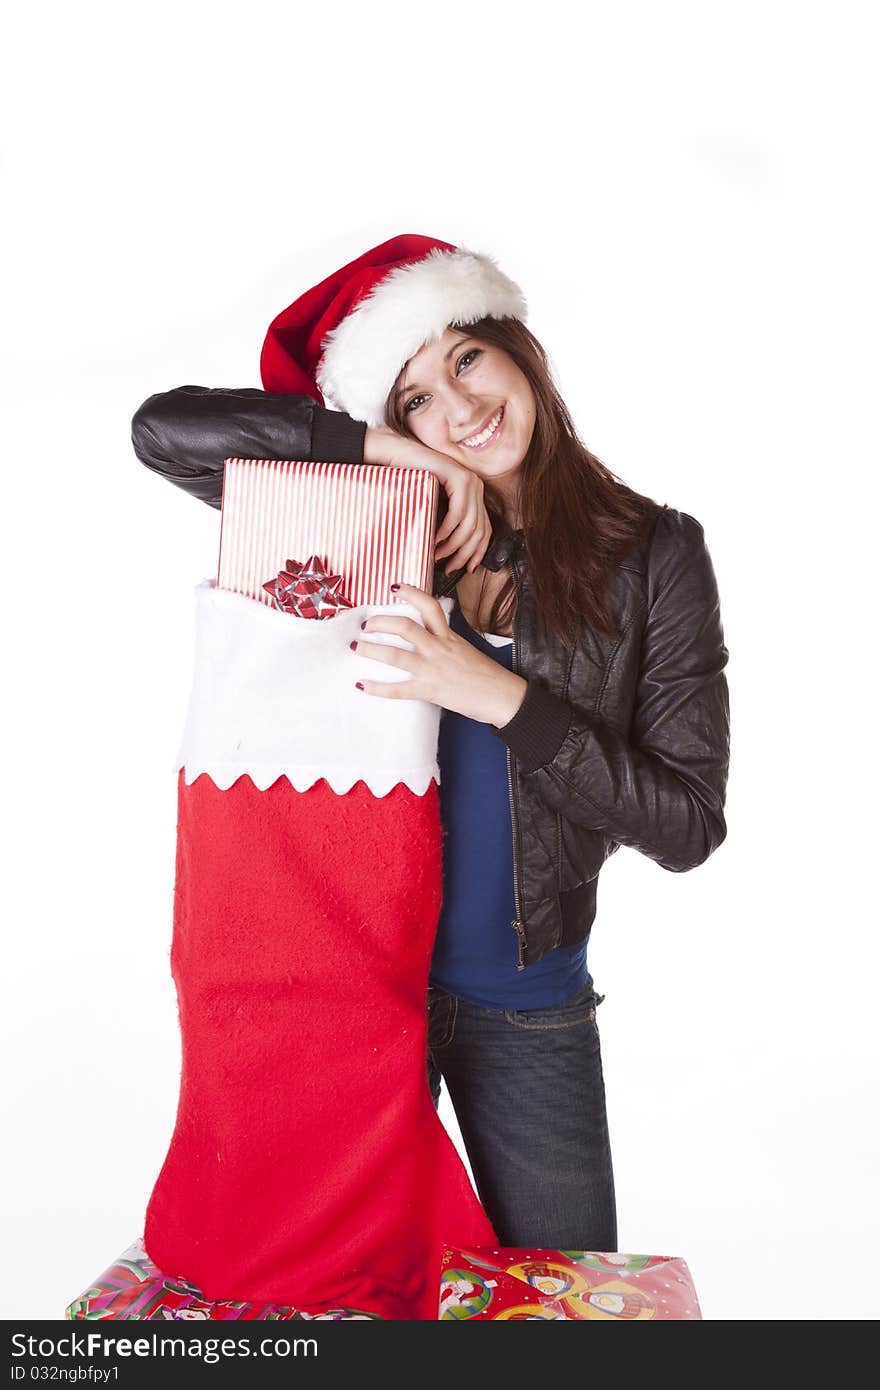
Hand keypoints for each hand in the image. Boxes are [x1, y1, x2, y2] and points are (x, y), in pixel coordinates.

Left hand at [351, 584, 527, 725]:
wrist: (501, 696)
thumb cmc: (486, 675)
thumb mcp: (465, 649)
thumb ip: (446, 641)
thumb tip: (428, 638)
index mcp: (448, 636)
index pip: (430, 606)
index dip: (411, 593)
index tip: (394, 587)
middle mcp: (438, 648)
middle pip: (404, 627)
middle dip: (380, 622)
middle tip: (366, 624)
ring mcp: (432, 669)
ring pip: (395, 654)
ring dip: (371, 649)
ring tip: (357, 646)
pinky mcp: (429, 690)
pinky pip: (397, 689)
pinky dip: (376, 688)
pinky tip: (361, 685)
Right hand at [364, 427, 492, 574]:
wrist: (396, 455)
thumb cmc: (411, 481)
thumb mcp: (435, 506)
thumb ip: (447, 522)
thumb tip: (452, 552)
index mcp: (474, 494)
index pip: (485, 529)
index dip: (478, 552)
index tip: (468, 569)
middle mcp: (476, 487)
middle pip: (479, 530)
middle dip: (464, 554)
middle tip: (450, 567)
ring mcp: (469, 481)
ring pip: (469, 524)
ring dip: (453, 544)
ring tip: (438, 554)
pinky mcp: (458, 476)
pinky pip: (457, 512)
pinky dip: (446, 529)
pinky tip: (436, 538)